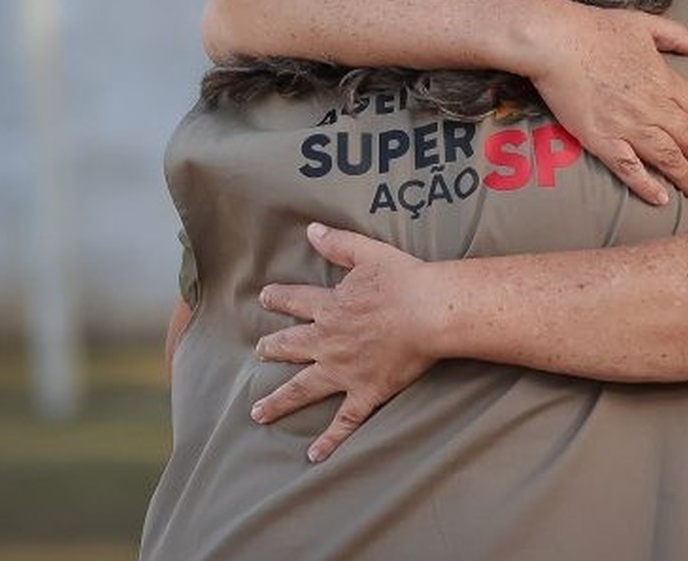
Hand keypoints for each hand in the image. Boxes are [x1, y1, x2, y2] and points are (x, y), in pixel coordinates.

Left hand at [252, 224, 434, 462]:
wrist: (428, 312)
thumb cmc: (404, 281)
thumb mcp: (368, 253)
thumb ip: (337, 243)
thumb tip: (311, 230)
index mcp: (330, 307)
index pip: (297, 301)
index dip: (279, 298)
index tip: (265, 298)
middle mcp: (328, 341)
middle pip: (292, 345)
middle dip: (273, 348)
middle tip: (259, 351)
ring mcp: (344, 371)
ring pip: (303, 388)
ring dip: (279, 401)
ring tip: (259, 412)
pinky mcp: (365, 393)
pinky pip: (343, 422)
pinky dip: (329, 440)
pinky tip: (313, 457)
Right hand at [527, 7, 687, 203]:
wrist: (556, 41)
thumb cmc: (596, 28)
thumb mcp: (643, 23)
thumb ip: (675, 35)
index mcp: (663, 79)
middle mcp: (651, 106)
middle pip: (687, 139)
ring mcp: (627, 126)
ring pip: (666, 158)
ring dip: (684, 176)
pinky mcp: (601, 140)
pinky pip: (630, 170)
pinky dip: (648, 186)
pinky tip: (661, 198)